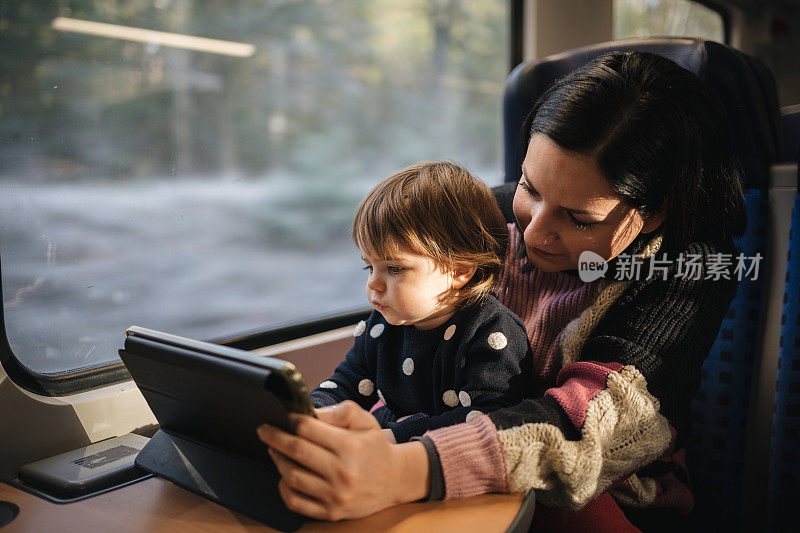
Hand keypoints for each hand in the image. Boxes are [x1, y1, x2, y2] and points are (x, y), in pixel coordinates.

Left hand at [257, 400, 429, 520]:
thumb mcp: (366, 421)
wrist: (395, 480)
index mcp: (351, 447)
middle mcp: (343, 472)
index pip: (309, 430)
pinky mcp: (331, 512)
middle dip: (276, 438)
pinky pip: (296, 502)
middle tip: (265, 430)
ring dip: (278, 461)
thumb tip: (311, 414)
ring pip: (293, 476)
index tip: (282, 416)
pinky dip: (284, 488)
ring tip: (275, 450)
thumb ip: (340, 412)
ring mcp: (336, 495)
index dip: (292, 421)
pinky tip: (284, 476)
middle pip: (297, 451)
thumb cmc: (375, 448)